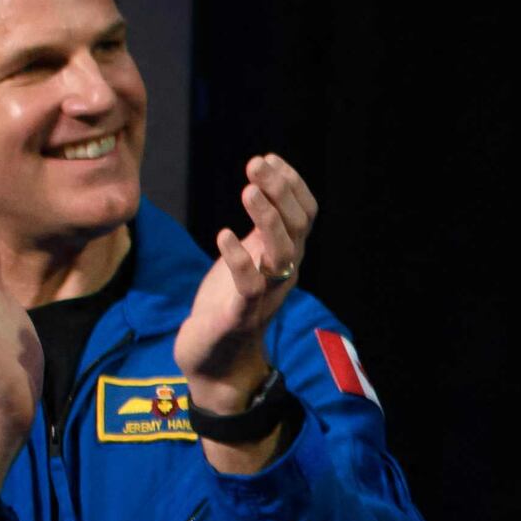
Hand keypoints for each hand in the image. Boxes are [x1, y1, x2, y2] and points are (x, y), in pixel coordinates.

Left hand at [178, 151, 312, 472]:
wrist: (215, 362)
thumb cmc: (228, 304)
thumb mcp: (250, 258)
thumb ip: (260, 229)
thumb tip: (264, 182)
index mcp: (287, 257)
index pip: (305, 214)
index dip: (292, 185)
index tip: (269, 159)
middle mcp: (283, 274)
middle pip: (298, 227)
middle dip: (280, 191)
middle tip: (255, 164)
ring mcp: (265, 295)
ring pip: (281, 254)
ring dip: (268, 219)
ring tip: (247, 189)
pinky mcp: (239, 315)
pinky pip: (250, 286)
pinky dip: (239, 259)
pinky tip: (223, 235)